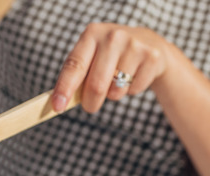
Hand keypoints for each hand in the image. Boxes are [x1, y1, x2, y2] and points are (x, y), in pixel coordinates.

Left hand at [51, 23, 170, 112]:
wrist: (148, 44)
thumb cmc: (110, 56)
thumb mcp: (92, 57)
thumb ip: (76, 77)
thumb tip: (59, 103)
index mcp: (91, 34)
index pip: (74, 65)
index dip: (65, 88)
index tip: (57, 106)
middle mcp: (112, 36)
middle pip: (96, 84)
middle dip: (90, 102)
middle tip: (90, 107)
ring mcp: (134, 45)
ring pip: (116, 91)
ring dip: (113, 95)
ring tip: (118, 80)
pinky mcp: (152, 57)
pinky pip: (133, 90)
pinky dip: (131, 91)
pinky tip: (134, 75)